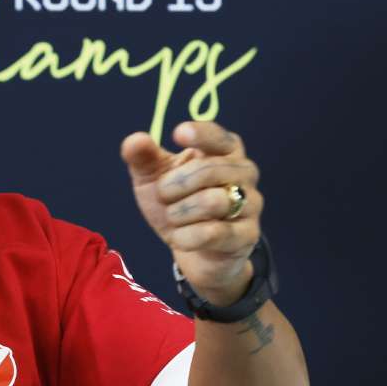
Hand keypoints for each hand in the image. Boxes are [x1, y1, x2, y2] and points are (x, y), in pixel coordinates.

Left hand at [121, 122, 262, 306]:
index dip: (200, 134)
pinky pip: (215, 233)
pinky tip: (179, 237)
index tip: (178, 134)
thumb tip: (135, 140)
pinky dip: (187, 236)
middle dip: (176, 183)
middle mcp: (244, 173)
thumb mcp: (153, 179)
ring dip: (181, 212)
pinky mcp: (248, 234)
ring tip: (174, 217)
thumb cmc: (177, 204)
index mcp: (224, 151)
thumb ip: (142, 158)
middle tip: (163, 194)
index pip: (219, 137)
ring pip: (213, 202)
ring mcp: (251, 203)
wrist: (192, 251)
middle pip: (210, 169)